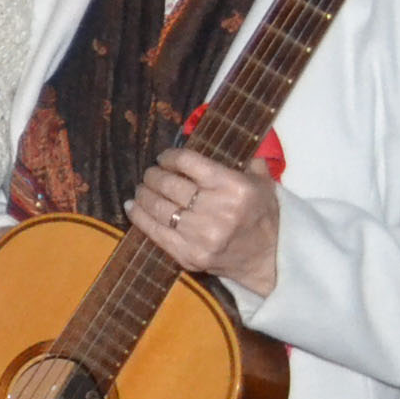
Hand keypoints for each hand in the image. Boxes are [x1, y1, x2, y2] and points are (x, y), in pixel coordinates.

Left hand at [128, 147, 278, 297]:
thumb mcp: (262, 182)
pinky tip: (132, 206)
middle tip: (150, 173)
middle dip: (153, 175)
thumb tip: (219, 142)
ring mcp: (201, 235)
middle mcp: (217, 210)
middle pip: (169, 184)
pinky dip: (138, 216)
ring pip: (158, 207)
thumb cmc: (261, 214)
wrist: (267, 256)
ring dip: (143, 194)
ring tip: (142, 188)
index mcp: (234, 187)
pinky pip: (154, 231)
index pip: (189, 163)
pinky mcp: (188, 254)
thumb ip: (243, 160)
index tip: (164, 157)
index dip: (170, 157)